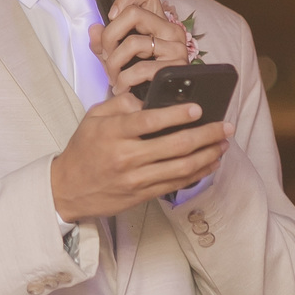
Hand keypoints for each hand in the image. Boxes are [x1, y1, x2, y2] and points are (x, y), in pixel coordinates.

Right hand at [50, 89, 231, 221]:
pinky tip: (210, 162)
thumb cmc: (83, 148)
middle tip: (225, 126)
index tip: (198, 108)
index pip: (149, 121)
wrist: (69, 188)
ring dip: (207, 155)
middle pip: (174, 145)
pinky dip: (197, 173)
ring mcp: (137, 178)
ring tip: (223, 143)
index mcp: (113, 132)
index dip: (176, 114)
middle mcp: (126, 156)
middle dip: (205, 135)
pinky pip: (176, 184)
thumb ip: (121, 104)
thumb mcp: (94, 117)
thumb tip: (150, 100)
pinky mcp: (143, 194)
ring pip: (181, 167)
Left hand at [89, 0, 187, 97]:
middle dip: (110, 36)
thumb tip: (94, 29)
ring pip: (133, 42)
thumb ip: (103, 42)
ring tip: (112, 76)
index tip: (111, 16)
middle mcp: (171, 30)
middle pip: (133, 14)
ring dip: (114, 63)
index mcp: (159, 22)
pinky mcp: (175, 68)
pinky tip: (121, 87)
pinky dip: (124, 80)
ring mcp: (176, 47)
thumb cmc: (139, 76)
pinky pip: (141, 69)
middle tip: (106, 55)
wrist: (159, 103)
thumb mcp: (117, 55)